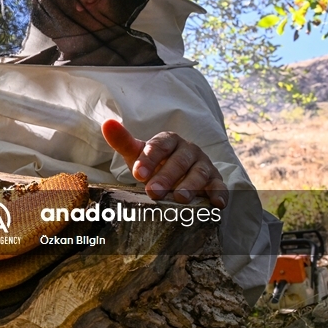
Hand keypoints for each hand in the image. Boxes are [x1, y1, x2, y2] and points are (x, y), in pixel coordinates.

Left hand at [101, 119, 227, 207]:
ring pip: (199, 173)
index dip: (149, 159)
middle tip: (153, 192)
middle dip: (166, 176)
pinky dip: (219, 194)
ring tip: (179, 199)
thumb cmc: (153, 165)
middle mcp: (188, 150)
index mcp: (169, 140)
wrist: (174, 176)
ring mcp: (204, 165)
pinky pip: (219, 186)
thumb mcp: (136, 154)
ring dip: (190, 186)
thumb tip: (107, 124)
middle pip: (179, 161)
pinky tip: (216, 204)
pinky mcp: (215, 180)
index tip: (138, 173)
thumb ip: (122, 141)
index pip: (160, 146)